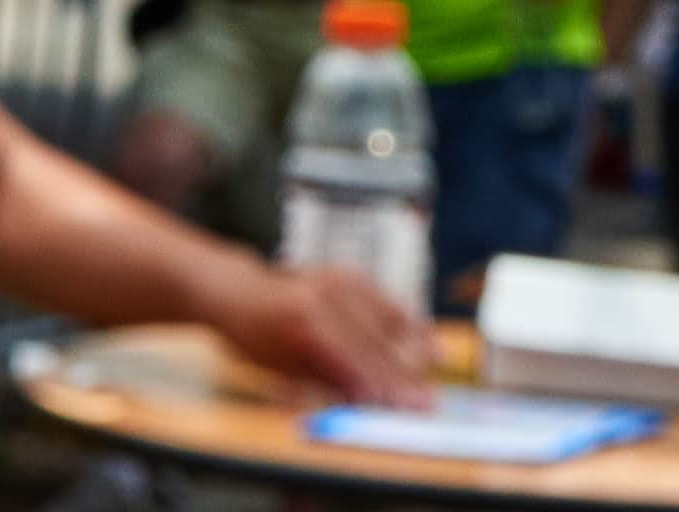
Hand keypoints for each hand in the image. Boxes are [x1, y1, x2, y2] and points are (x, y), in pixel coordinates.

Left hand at [223, 250, 436, 408]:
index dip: (381, 385)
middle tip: (427, 400)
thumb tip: (366, 397)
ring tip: (438, 365)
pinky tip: (424, 334)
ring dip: (412, 345)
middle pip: (373, 341)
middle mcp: (323, 295)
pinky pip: (383, 298)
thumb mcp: (282, 369)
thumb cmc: (257, 338)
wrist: (240, 292)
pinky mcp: (347, 273)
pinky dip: (405, 317)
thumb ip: (326, 380)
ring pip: (384, 317)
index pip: (352, 359)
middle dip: (404, 374)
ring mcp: (338, 279)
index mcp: (302, 321)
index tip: (404, 405)